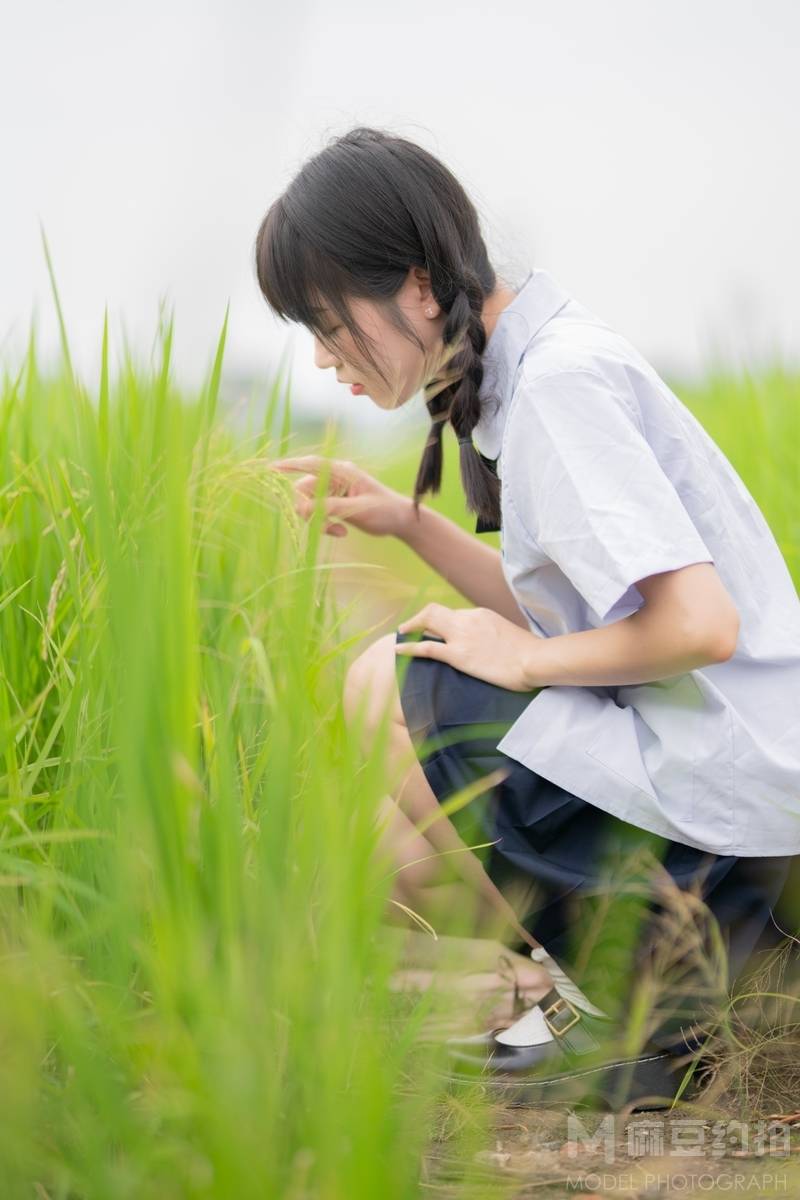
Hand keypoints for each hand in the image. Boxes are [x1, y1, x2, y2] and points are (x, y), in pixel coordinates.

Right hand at [265, 454, 411, 538]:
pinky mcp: (334, 504)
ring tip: (339, 531)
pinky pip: (317, 514)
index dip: (290, 465)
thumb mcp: (358, 509)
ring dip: (319, 521)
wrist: (400, 521)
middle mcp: (335, 478)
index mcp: (342, 471)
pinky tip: (342, 532)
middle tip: (326, 526)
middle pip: (305, 490)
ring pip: (309, 505)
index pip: (312, 464)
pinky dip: (325, 524)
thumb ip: (330, 507)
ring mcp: (333, 491)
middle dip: (310, 511)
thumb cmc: (384, 511)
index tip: (271, 469)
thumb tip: (302, 508)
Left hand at [395, 603, 541, 691]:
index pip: (454, 615)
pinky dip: (409, 647)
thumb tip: (488, 643)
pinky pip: (426, 647)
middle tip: (409, 628)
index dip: (442, 623)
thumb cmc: (529, 653)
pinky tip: (398, 650)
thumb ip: (492, 634)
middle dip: (419, 618)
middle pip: (435, 611)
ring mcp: (462, 636)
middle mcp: (468, 619)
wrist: (535, 660)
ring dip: (411, 627)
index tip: (436, 631)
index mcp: (480, 614)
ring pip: (427, 622)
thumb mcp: (508, 635)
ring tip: (401, 634)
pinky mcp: (458, 655)